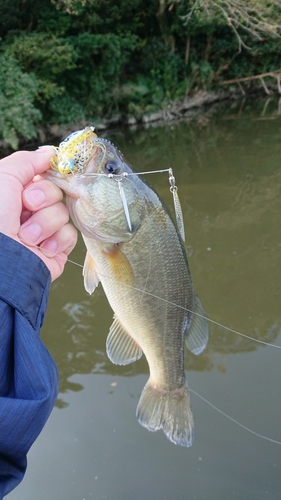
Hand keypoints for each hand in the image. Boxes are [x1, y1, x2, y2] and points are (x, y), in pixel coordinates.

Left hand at [0, 147, 77, 280]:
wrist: (1, 260)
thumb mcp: (4, 176)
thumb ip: (27, 160)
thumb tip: (50, 153)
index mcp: (14, 194)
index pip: (43, 177)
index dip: (45, 176)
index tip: (41, 176)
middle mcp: (28, 212)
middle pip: (55, 192)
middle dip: (43, 198)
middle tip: (27, 206)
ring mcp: (43, 232)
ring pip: (63, 213)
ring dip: (45, 223)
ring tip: (26, 236)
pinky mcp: (56, 250)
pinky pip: (70, 235)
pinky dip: (56, 240)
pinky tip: (41, 248)